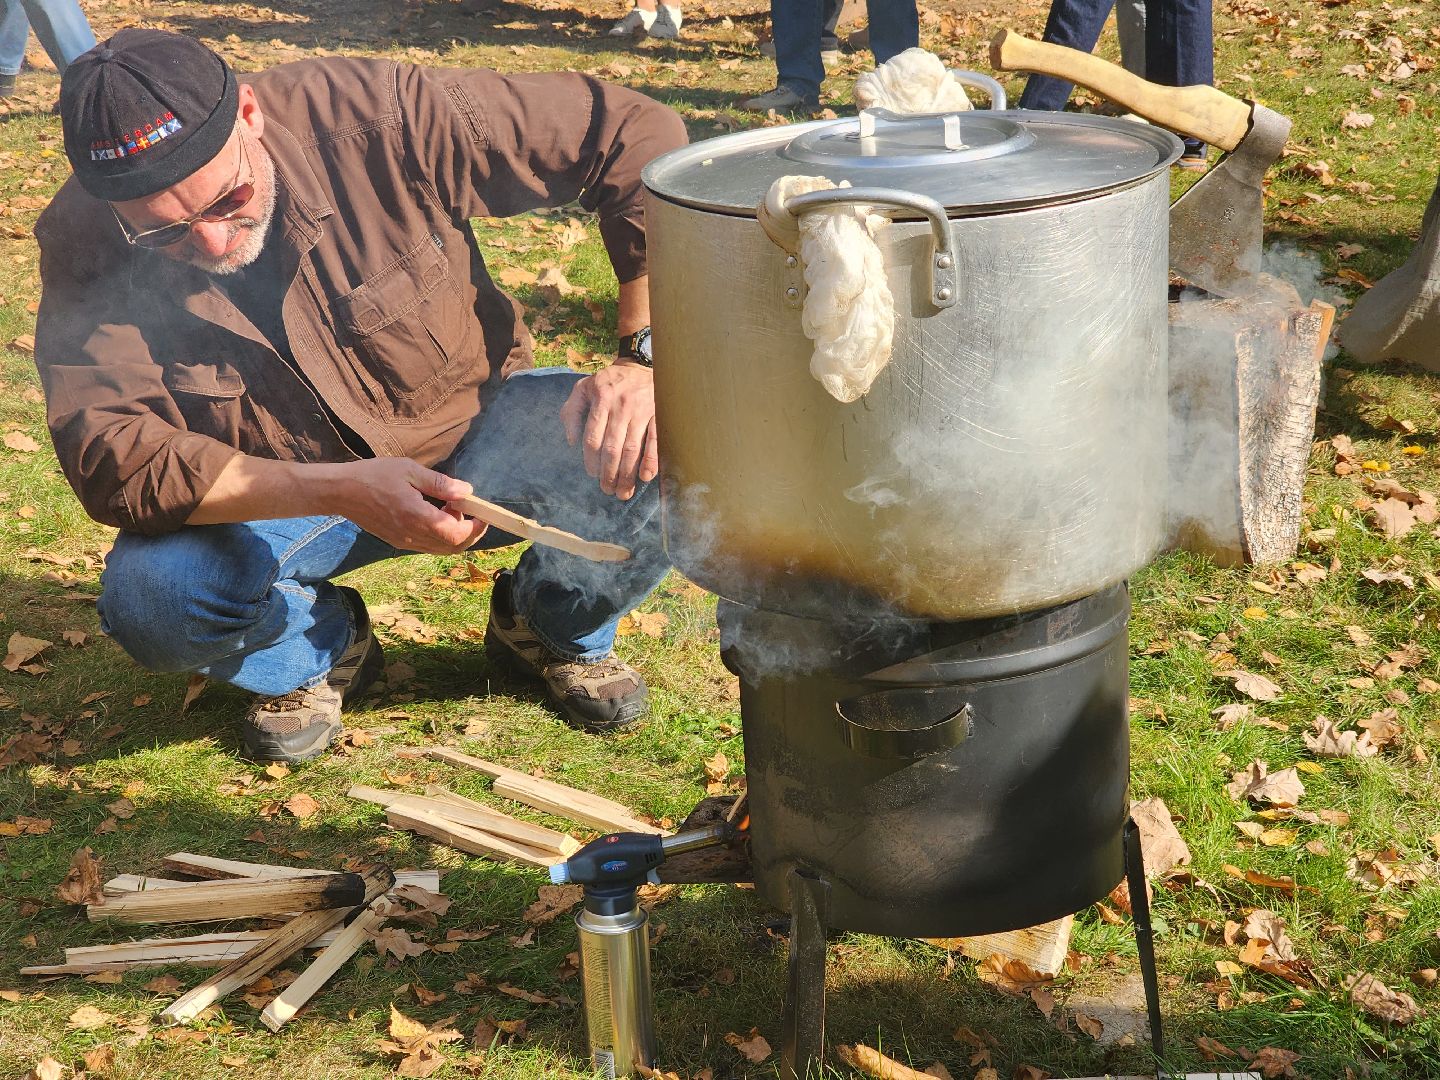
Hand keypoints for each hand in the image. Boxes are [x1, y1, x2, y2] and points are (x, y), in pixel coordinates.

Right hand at [328, 458, 488, 553]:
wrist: (340, 491)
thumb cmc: (374, 475)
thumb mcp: (409, 470)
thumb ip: (440, 483)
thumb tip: (467, 491)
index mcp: (417, 517)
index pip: (456, 535)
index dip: (475, 527)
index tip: (481, 512)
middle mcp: (412, 535)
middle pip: (453, 547)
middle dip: (470, 533)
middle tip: (473, 512)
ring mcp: (404, 542)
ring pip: (441, 550)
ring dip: (455, 535)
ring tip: (453, 509)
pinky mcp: (398, 542)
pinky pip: (428, 546)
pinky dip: (441, 536)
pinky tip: (436, 514)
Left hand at [559, 361, 658, 499]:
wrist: (641, 366)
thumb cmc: (609, 382)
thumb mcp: (583, 388)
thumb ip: (571, 412)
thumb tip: (572, 441)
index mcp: (600, 398)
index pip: (593, 437)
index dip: (591, 460)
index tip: (592, 475)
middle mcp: (621, 404)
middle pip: (612, 447)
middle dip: (608, 473)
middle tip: (608, 490)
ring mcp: (642, 409)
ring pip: (632, 448)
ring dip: (627, 474)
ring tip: (623, 492)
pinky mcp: (659, 413)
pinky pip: (655, 440)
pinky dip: (651, 460)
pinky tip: (645, 477)